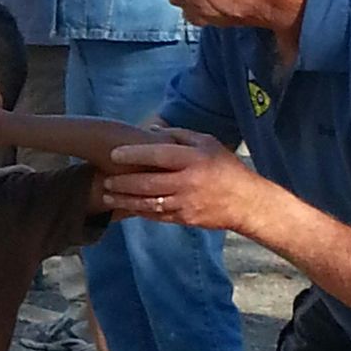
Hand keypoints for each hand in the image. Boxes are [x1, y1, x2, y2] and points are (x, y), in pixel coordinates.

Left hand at [100, 129, 268, 231]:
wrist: (245, 202)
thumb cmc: (225, 167)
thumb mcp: (207, 143)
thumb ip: (179, 135)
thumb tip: (150, 131)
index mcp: (193, 160)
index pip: (158, 156)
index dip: (134, 154)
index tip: (114, 154)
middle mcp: (188, 183)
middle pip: (148, 183)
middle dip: (123, 183)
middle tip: (106, 180)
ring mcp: (185, 203)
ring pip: (148, 203)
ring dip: (125, 200)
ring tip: (108, 196)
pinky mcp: (184, 219)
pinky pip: (157, 216)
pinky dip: (140, 211)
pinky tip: (126, 207)